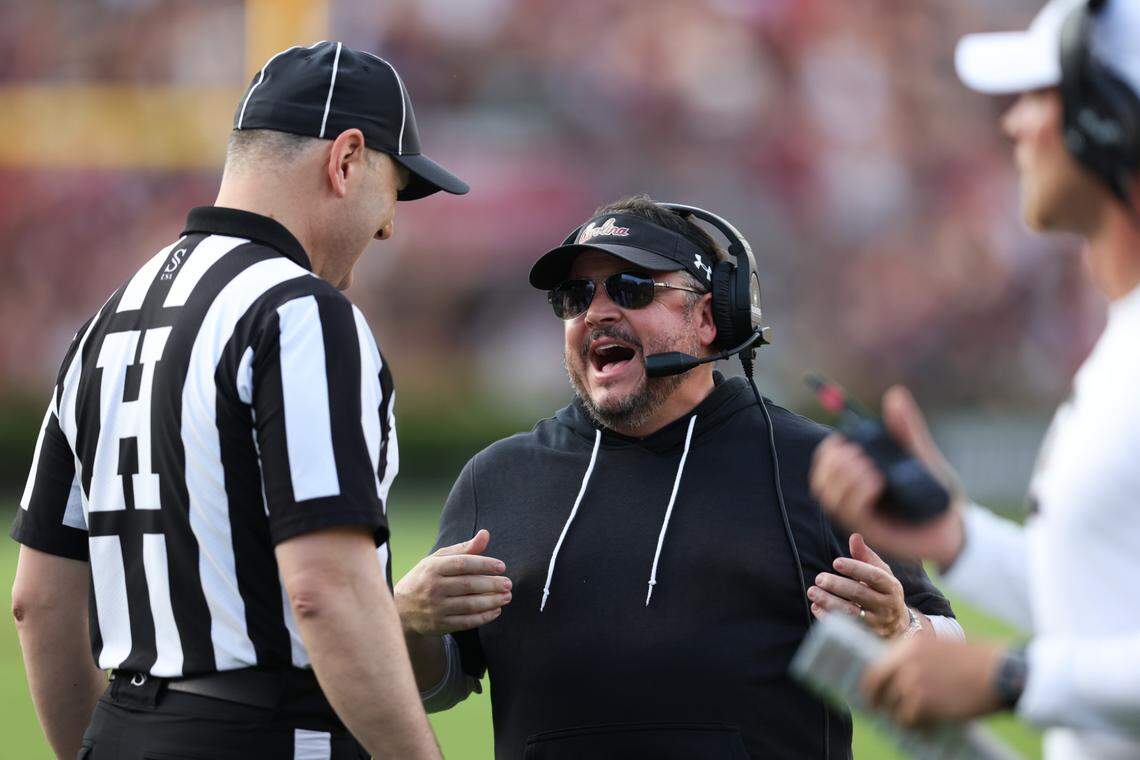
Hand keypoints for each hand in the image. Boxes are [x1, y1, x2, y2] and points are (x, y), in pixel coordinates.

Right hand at [394, 530, 511, 635]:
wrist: (402, 608)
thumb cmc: (426, 578)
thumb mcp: (439, 560)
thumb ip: (463, 549)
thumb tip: (485, 534)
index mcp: (433, 568)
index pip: (462, 563)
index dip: (484, 564)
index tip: (501, 566)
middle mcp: (433, 588)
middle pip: (468, 585)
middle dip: (492, 584)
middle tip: (508, 584)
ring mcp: (436, 608)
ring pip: (469, 605)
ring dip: (492, 601)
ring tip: (506, 597)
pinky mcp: (440, 624)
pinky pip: (466, 622)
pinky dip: (484, 617)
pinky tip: (496, 610)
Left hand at [808, 533, 909, 637]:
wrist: (898, 628)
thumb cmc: (883, 593)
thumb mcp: (881, 574)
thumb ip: (866, 556)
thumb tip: (854, 536)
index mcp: (891, 587)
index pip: (874, 576)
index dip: (855, 568)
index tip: (835, 562)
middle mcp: (886, 606)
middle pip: (860, 594)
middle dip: (837, 585)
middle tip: (819, 578)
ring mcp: (877, 624)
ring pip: (851, 613)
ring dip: (829, 602)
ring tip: (812, 592)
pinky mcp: (865, 637)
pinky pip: (844, 628)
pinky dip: (828, 617)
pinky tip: (816, 607)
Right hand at [809, 385, 966, 567]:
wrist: (956, 525)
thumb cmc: (936, 491)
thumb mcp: (920, 453)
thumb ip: (906, 427)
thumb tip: (895, 393)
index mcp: (858, 479)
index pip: (825, 464)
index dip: (827, 452)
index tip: (842, 440)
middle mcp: (853, 498)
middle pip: (820, 481)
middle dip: (833, 464)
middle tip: (858, 454)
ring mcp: (859, 517)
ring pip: (830, 496)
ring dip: (844, 478)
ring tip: (872, 469)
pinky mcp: (871, 532)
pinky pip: (852, 512)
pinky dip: (858, 492)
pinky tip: (876, 481)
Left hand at [861, 637, 1006, 725]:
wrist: (1002, 671)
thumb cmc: (977, 662)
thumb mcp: (941, 648)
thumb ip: (916, 658)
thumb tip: (896, 678)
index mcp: (910, 643)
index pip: (877, 663)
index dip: (872, 680)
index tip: (870, 691)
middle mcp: (906, 658)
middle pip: (874, 683)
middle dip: (873, 698)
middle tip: (876, 708)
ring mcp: (913, 679)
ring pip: (891, 703)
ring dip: (896, 713)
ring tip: (908, 717)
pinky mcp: (924, 700)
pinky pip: (906, 717)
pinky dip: (911, 723)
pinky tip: (921, 724)